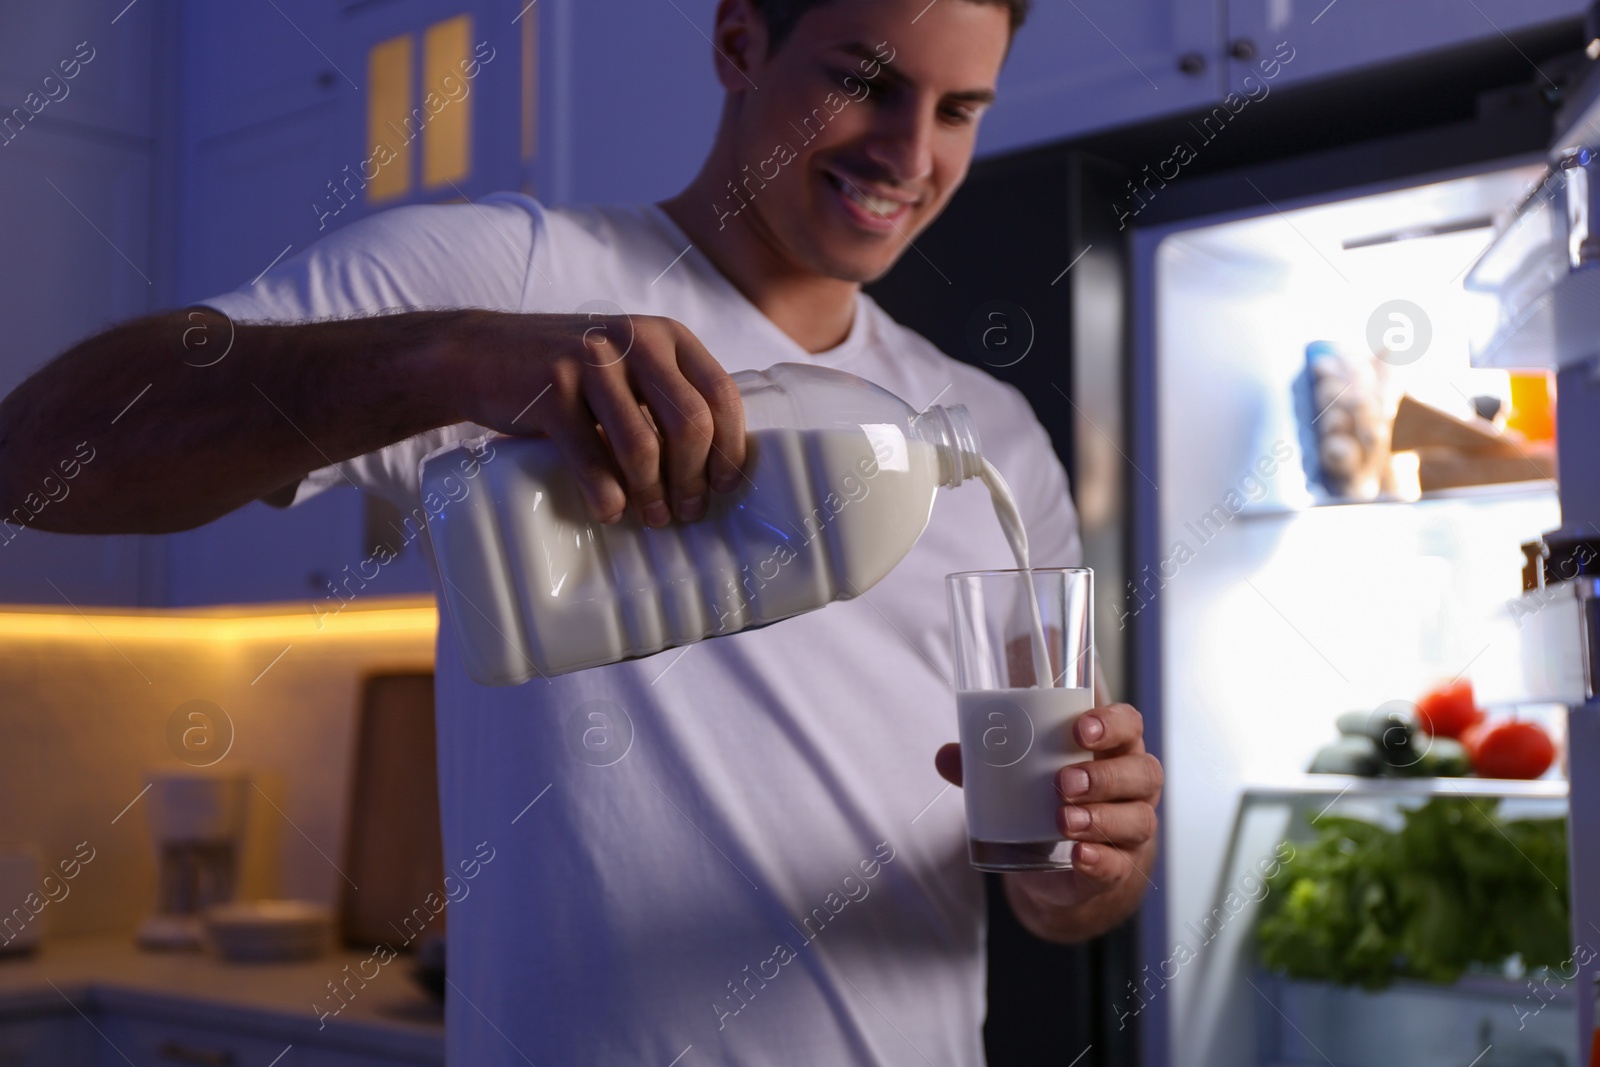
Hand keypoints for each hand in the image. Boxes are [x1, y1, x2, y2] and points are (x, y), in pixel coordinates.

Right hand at [457, 311, 745, 526]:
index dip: (730, 448)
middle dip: (693, 479)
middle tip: (687, 511)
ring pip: (643, 446)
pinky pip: (590, 457)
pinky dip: (605, 495)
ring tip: (651, 517)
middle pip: (690, 423)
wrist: (478, 353)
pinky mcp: (551, 388)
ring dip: (652, 494)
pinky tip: (608, 509)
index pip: (721, 394)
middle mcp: (635, 340)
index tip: (725, 485)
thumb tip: (714, 466)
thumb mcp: (627, 367)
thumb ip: (667, 396)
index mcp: (665, 336)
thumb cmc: (566, 374)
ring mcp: (591, 361)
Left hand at [935, 701, 1161, 917]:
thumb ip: (988, 766)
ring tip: (1062, 820)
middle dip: (1104, 775)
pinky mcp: (1119, 868)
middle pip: (1143, 773)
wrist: (1061, 867)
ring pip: (1138, 819)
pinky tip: (1078, 856)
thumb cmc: (1049, 802)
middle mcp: (1132, 788)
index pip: (1130, 725)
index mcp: (1112, 751)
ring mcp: (1131, 830)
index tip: (1080, 728)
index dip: (1112, 724)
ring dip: (1100, 818)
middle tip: (1063, 782)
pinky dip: (1100, 860)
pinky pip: (1120, 865)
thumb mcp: (1020, 779)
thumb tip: (946, 756)